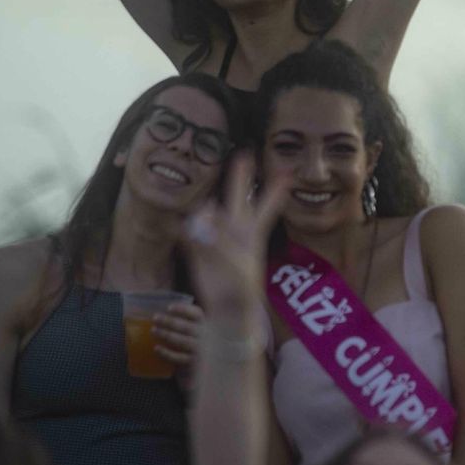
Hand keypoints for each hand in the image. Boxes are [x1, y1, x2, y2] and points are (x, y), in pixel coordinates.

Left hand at [152, 299, 202, 383]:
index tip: (169, 308)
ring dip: (166, 334)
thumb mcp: (191, 331)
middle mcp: (204, 336)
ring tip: (153, 330)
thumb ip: (179, 321)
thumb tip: (152, 309)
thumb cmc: (189, 344)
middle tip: (155, 318)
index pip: (197, 314)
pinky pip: (178, 357)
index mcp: (204, 324)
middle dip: (169, 321)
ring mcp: (199, 351)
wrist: (199, 369)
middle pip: (187, 327)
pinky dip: (166, 353)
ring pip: (182, 341)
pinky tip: (156, 348)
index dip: (183, 309)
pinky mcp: (192, 363)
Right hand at [180, 153, 290, 317]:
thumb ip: (220, 241)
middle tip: (244, 155)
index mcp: (252, 232)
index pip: (267, 206)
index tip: (287, 171)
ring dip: (203, 213)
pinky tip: (177, 227)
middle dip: (241, 177)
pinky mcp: (196, 248)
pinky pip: (186, 231)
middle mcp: (235, 229)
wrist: (228, 310)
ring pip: (207, 211)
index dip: (275, 189)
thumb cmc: (242, 290)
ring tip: (203, 221)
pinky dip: (182, 229)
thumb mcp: (237, 264)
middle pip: (238, 196)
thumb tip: (203, 219)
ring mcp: (215, 236)